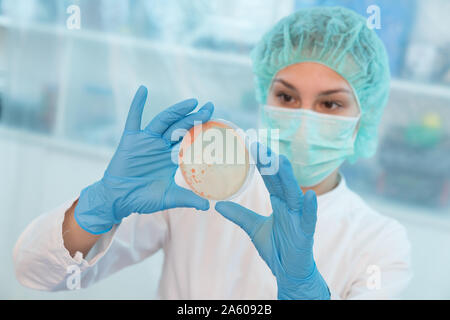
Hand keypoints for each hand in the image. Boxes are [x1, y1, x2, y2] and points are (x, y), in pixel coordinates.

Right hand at [74, 86, 213, 233]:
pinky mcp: (131, 139)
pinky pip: (134, 118)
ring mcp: (147, 140)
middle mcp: (161, 146)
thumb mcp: (168, 197)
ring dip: (177, 110)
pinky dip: (137, 104)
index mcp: (172, 157)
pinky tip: (143, 90)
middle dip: (195, 118)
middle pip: (181, 127)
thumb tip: (208, 206)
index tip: (218, 125)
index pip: (190, 141)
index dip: (203, 133)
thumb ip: (187, 199)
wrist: (118, 198)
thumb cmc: (143, 198)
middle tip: (210, 107)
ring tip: (192, 102)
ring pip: (164, 121)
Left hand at [215, 143, 329, 299]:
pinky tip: (309, 195)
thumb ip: (239, 215)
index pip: (270, 179)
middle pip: (281, 181)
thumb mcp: (253, 228)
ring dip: (289, 178)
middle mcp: (290, 206)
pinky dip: (310, 208)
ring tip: (282, 160)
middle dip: (271, 164)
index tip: (252, 146)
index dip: (262, 163)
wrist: (289, 272)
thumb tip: (217, 205)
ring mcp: (299, 218)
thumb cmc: (277, 248)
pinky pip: (309, 219)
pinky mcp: (306, 233)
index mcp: (280, 203)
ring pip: (295, 194)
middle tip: (260, 146)